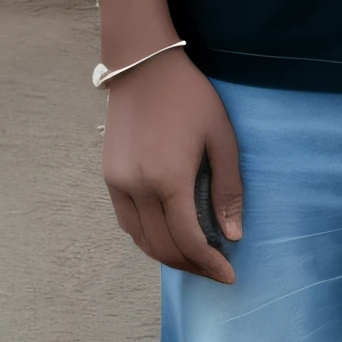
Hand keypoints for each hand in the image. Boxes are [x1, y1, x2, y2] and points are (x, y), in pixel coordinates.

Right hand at [100, 50, 242, 280]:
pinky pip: (127, 222)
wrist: (143, 65)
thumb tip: (232, 235)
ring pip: (141, 240)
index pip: (187, 240)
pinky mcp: (109, 177)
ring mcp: (118, 183)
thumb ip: (227, 189)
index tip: (229, 275)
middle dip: (192, 266)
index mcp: (168, 178)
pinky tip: (168, 237)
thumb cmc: (189, 97)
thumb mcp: (221, 138)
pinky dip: (148, 238)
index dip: (209, 264)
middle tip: (216, 271)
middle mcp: (137, 187)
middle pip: (162, 247)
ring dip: (168, 256)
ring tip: (195, 259)